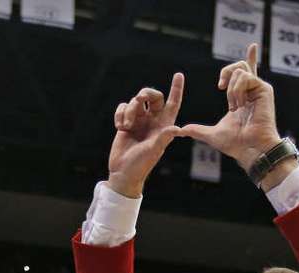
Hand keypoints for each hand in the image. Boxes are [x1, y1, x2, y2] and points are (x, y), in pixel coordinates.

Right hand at [107, 73, 184, 198]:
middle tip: (139, 98)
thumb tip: (176, 128)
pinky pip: (123, 107)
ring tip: (126, 126)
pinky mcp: (126, 122)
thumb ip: (163, 138)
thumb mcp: (154, 151)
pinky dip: (120, 114)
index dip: (176, 89)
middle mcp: (153, 121)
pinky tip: (119, 126)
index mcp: (164, 126)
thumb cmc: (141, 164)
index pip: (173, 103)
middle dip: (146, 93)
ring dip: (129, 110)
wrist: (123, 171)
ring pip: (135, 102)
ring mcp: (139, 121)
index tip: (179, 75)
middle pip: (152, 96)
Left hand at [180, 43, 284, 177]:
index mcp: (243, 97)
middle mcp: (253, 91)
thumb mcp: (212, 134)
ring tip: (234, 107)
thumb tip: (180, 131)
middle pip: (239, 65)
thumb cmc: (236, 144)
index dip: (251, 58)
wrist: (250, 149)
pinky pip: (245, 78)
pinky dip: (237, 91)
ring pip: (240, 71)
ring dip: (231, 90)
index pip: (245, 74)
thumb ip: (197, 130)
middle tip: (220, 86)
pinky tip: (239, 105)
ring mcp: (259, 90)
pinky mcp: (264, 89)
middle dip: (226, 71)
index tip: (253, 45)